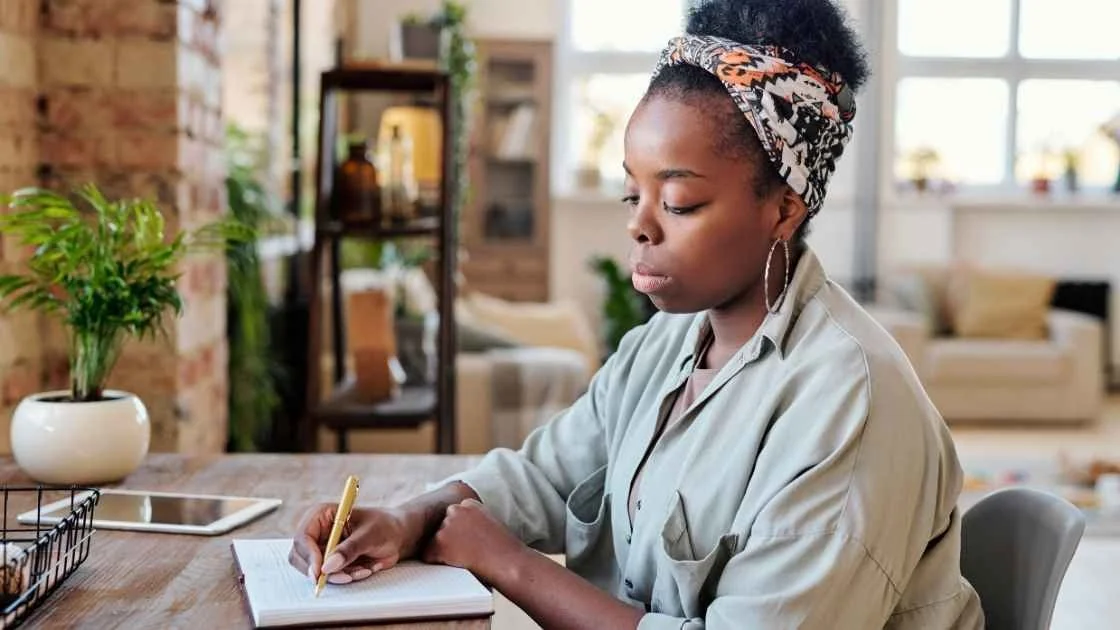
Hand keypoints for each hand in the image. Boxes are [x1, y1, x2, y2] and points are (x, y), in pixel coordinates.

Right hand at [288, 504, 412, 583]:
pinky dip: (345, 577)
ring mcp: (321, 548)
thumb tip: (327, 567)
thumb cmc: (384, 526)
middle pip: (300, 557)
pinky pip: (329, 577)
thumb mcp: (370, 534)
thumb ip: (349, 549)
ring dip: (338, 575)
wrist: (396, 535)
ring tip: (362, 569)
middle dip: (322, 571)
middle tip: (346, 577)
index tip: (321, 572)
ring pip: (314, 571)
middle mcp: (317, 532)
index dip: (309, 556)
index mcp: (321, 515)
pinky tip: (363, 569)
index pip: (303, 537)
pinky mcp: (329, 562)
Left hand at [423, 499, 525, 583]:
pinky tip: (458, 564)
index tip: (470, 541)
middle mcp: (456, 510)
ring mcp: (446, 525)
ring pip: (433, 541)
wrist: (509, 562)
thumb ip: (472, 521)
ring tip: (468, 558)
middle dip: (449, 539)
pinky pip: (428, 555)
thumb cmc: (504, 550)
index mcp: (469, 503)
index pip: (452, 516)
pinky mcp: (439, 542)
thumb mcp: (490, 524)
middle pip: (441, 527)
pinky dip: (438, 563)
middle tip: (468, 551)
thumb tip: (458, 531)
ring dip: (444, 551)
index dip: (460, 533)